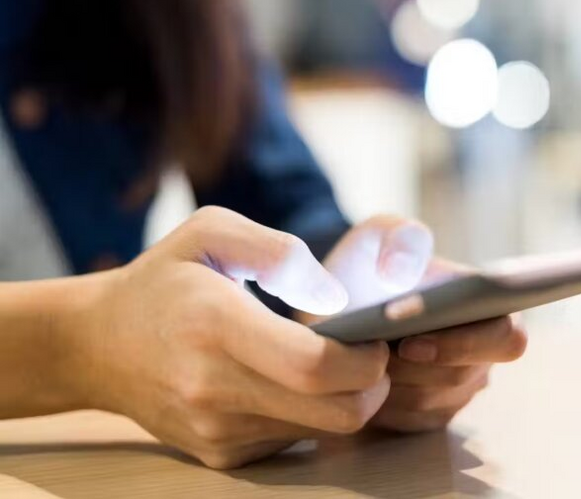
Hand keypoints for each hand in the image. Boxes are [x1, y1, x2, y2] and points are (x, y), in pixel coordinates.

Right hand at [70, 207, 389, 468]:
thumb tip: (334, 300)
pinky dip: (310, 412)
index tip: (379, 339)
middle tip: (372, 353)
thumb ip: (280, 251)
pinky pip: (293, 438)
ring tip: (332, 360)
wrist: (95, 346)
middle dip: (374, 386)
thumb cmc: (162, 280)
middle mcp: (215, 389)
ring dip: (344, 399)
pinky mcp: (221, 454)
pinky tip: (292, 380)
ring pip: (321, 430)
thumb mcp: (211, 232)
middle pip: (336, 414)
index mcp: (216, 326)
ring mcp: (217, 431)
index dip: (366, 359)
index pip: (314, 366)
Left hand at [310, 216, 528, 432]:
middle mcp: (481, 353)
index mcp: (487, 308)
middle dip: (413, 367)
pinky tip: (357, 378)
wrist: (339, 300)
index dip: (466, 344)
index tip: (410, 340)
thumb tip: (400, 272)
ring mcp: (457, 388)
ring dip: (392, 384)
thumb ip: (398, 236)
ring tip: (358, 359)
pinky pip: (409, 422)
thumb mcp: (380, 234)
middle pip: (461, 377)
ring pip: (431, 402)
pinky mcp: (429, 415)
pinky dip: (380, 404)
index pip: (507, 338)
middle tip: (371, 351)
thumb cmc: (371, 264)